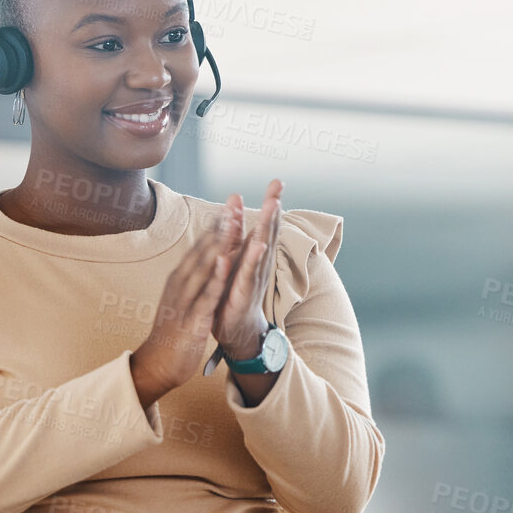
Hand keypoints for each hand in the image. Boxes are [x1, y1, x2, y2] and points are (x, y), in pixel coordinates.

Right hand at [129, 214, 233, 404]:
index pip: (198, 249)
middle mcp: (179, 286)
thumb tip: (200, 265)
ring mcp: (184, 301)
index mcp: (178, 281)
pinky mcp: (191, 319)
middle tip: (231, 203)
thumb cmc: (172, 334)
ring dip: (218, 244)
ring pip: (203, 268)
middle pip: (201, 252)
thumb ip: (189, 283)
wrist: (157, 365)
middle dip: (217, 228)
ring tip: (231, 222)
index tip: (228, 207)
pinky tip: (224, 260)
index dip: (213, 228)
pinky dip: (215, 276)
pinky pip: (205, 295)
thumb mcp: (180, 302)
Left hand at [214, 179, 282, 360]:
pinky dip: (248, 260)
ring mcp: (254, 279)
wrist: (237, 331)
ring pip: (261, 250)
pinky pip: (246, 275)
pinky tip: (254, 245)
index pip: (266, 224)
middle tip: (279, 187)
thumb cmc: (235, 292)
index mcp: (256, 254)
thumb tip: (234, 201)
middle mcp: (260, 264)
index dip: (272, 203)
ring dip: (265, 229)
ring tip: (271, 209)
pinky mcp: (244, 294)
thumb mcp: (236, 258)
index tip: (278, 181)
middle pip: (268, 232)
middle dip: (273, 210)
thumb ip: (236, 232)